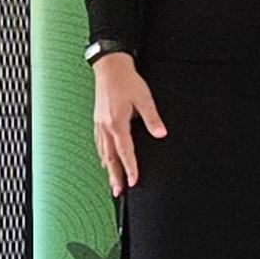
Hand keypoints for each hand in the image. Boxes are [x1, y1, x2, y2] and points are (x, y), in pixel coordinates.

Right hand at [91, 51, 164, 193]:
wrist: (109, 67)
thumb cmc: (127, 81)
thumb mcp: (144, 99)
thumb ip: (152, 119)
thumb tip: (161, 134)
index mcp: (117, 123)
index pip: (125, 152)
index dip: (130, 168)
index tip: (134, 181)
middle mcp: (105, 126)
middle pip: (110, 157)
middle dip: (115, 176)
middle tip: (118, 191)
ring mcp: (100, 124)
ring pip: (103, 152)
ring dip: (108, 169)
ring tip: (112, 182)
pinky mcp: (98, 120)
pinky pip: (99, 143)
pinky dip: (103, 155)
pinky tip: (105, 160)